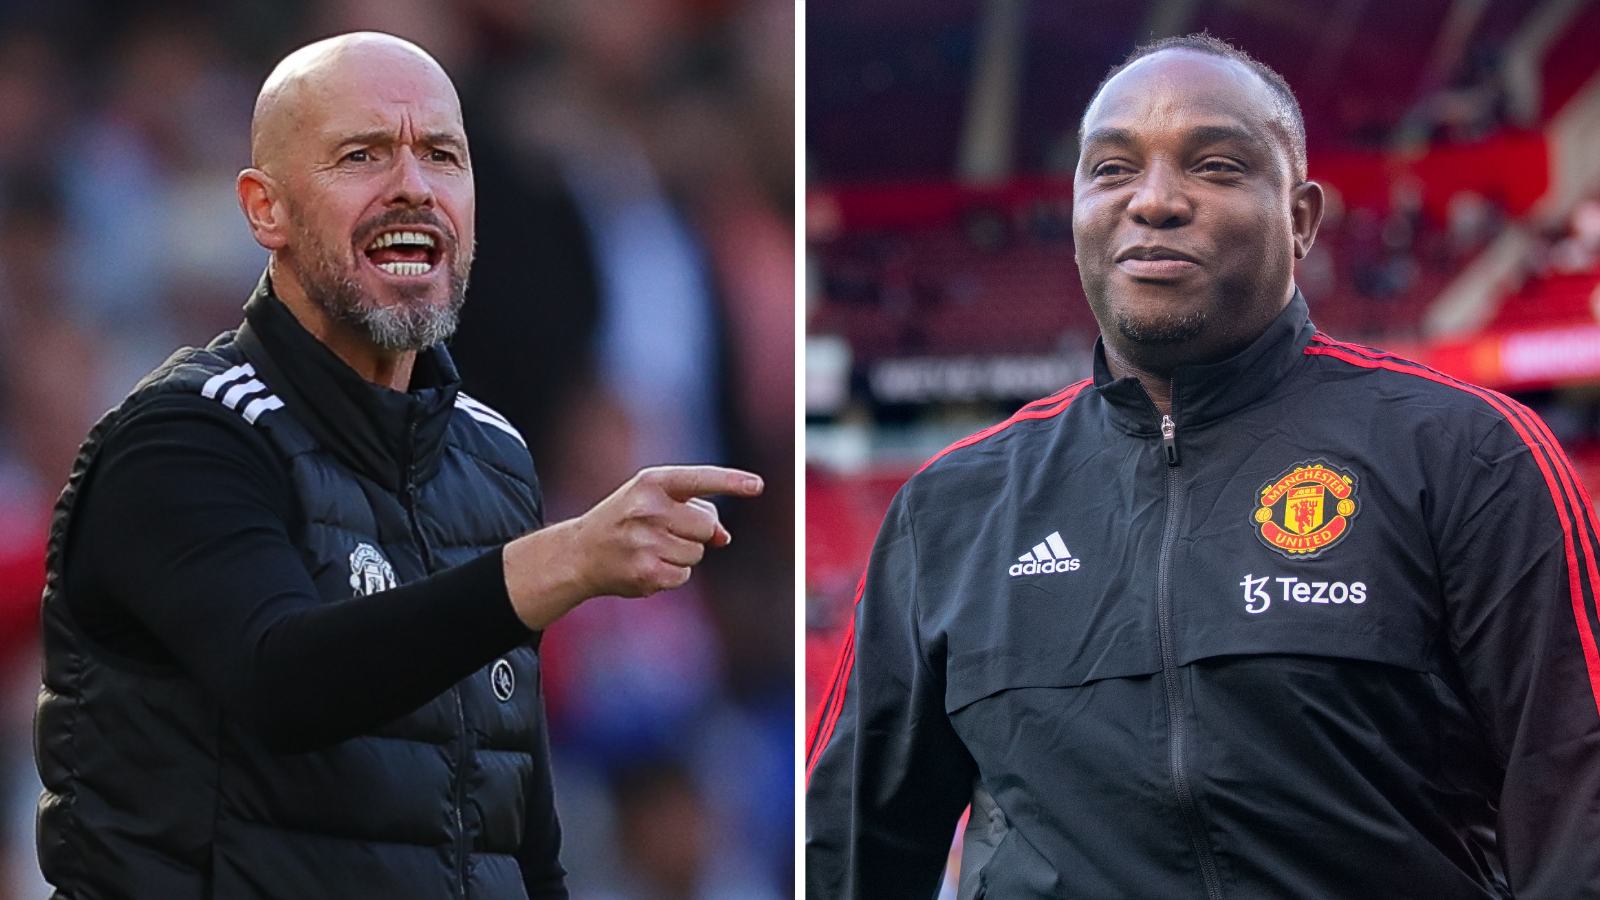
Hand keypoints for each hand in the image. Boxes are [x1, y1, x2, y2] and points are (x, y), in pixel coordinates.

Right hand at [503, 465, 763, 629]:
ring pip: (698, 552)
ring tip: (652, 548)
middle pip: (707, 525)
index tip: (758, 486)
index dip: (731, 482)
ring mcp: (645, 542)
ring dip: (684, 553)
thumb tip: (724, 537)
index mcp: (651, 483)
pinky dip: (673, 573)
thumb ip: (694, 510)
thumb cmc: (626, 520)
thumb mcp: (655, 502)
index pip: (700, 479)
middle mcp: (647, 509)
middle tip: (668, 530)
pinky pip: (685, 574)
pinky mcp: (645, 572)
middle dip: (698, 531)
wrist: (580, 553)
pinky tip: (648, 565)